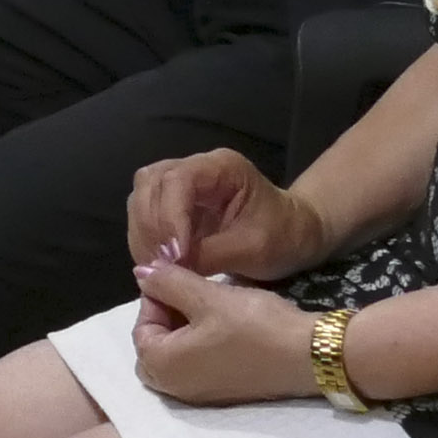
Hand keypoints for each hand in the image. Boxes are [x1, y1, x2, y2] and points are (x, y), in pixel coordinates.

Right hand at [127, 147, 327, 279]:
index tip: (175, 256)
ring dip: (143, 233)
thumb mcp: (253, 249)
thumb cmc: (284, 236)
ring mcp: (182, 183)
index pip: (177, 181)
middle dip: (151, 227)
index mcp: (221, 167)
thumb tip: (166, 270)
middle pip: (150, 184)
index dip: (169, 218)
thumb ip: (208, 255)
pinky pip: (146, 214)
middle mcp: (195, 167)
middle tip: (161, 266)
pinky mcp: (174, 203)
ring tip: (157, 267)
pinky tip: (158, 262)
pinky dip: (145, 239)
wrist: (296, 233)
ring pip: (141, 197)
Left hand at [127, 259, 319, 404]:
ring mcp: (200, 395)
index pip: (139, 328)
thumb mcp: (207, 295)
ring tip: (208, 304)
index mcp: (162, 367)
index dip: (155, 298)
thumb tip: (140, 274)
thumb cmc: (253, 324)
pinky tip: (222, 324)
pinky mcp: (223, 392)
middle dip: (165, 317)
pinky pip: (195, 367)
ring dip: (182, 329)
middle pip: (153, 346)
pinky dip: (199, 345)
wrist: (309, 356)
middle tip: (191, 294)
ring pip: (175, 357)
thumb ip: (168, 283)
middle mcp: (175, 389)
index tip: (180, 280)